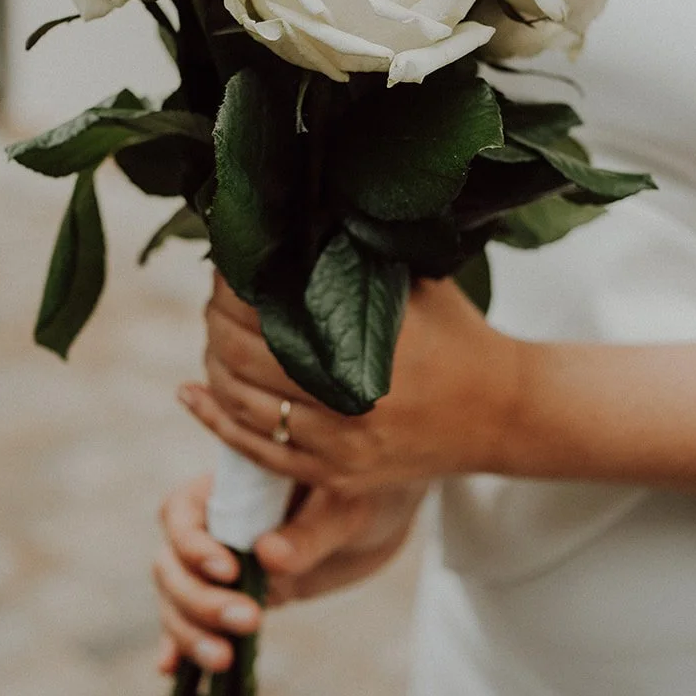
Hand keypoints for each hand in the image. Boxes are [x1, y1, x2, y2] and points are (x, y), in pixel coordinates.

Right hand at [152, 472, 424, 672]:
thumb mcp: (345, 505)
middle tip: (248, 621)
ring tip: (224, 659)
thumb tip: (269, 556)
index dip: (194, 545)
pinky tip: (172, 669)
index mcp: (229, 484)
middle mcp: (214, 523)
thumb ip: (309, 531)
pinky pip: (198, 621)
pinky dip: (181, 645)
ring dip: (192, 631)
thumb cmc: (363, 490)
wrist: (382, 513)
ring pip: (179, 598)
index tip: (230, 570)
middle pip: (173, 563)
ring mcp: (222, 564)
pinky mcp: (236, 597)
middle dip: (199, 599)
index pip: (181, 512)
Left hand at [177, 272, 519, 499]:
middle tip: (215, 296)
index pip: (273, 312)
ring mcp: (342, 449)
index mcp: (371, 348)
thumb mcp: (415, 283)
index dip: (237, 286)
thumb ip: (358, 258)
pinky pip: (258, 452)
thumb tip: (298, 217)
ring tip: (210, 334)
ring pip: (244, 405)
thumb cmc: (459, 336)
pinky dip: (216, 420)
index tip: (229, 262)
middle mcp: (352, 403)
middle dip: (219, 321)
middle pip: (248, 357)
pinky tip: (191, 394)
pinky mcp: (338, 478)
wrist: (505, 414)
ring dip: (213, 364)